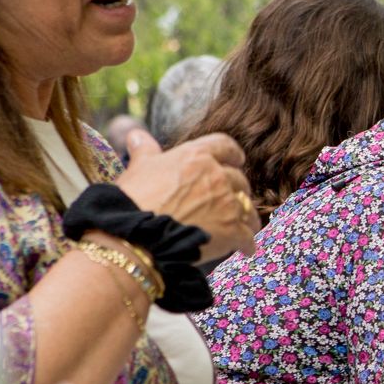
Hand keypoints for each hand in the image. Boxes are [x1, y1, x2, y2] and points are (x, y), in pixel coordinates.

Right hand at [113, 130, 259, 260]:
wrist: (138, 236)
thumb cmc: (134, 200)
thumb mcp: (139, 168)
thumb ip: (145, 150)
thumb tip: (136, 135)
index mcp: (197, 157)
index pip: (225, 146)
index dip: (233, 154)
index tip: (237, 160)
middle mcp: (217, 176)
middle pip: (239, 179)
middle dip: (236, 189)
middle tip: (228, 201)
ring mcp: (227, 203)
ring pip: (248, 207)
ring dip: (245, 216)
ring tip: (240, 226)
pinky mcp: (233, 230)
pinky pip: (249, 235)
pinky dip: (246, 243)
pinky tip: (244, 248)